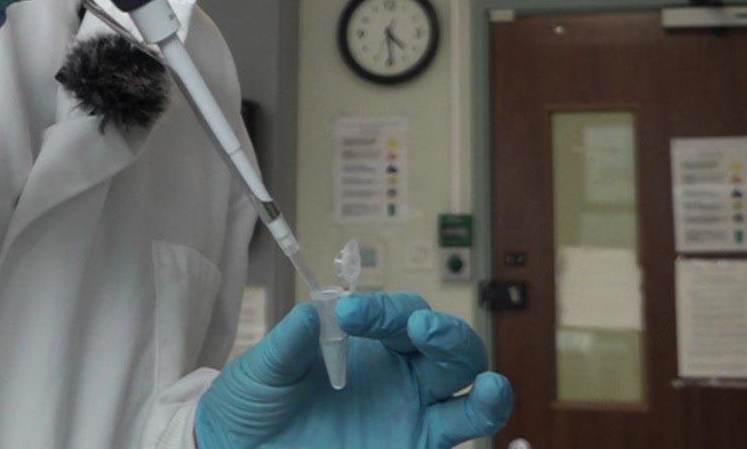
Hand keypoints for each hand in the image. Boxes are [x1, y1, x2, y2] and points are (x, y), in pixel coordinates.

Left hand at [196, 292, 512, 448]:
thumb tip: (315, 310)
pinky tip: (483, 405)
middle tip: (420, 326)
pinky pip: (458, 437)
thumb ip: (291, 342)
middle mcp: (404, 376)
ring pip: (470, 395)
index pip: (400, 314)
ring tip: (491, 386)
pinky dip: (480, 422)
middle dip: (445, 334)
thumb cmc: (255, 404)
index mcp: (374, 343)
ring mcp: (414, 416)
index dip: (383, 310)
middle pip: (450, 347)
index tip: (353, 312)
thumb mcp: (264, 370)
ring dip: (488, 390)